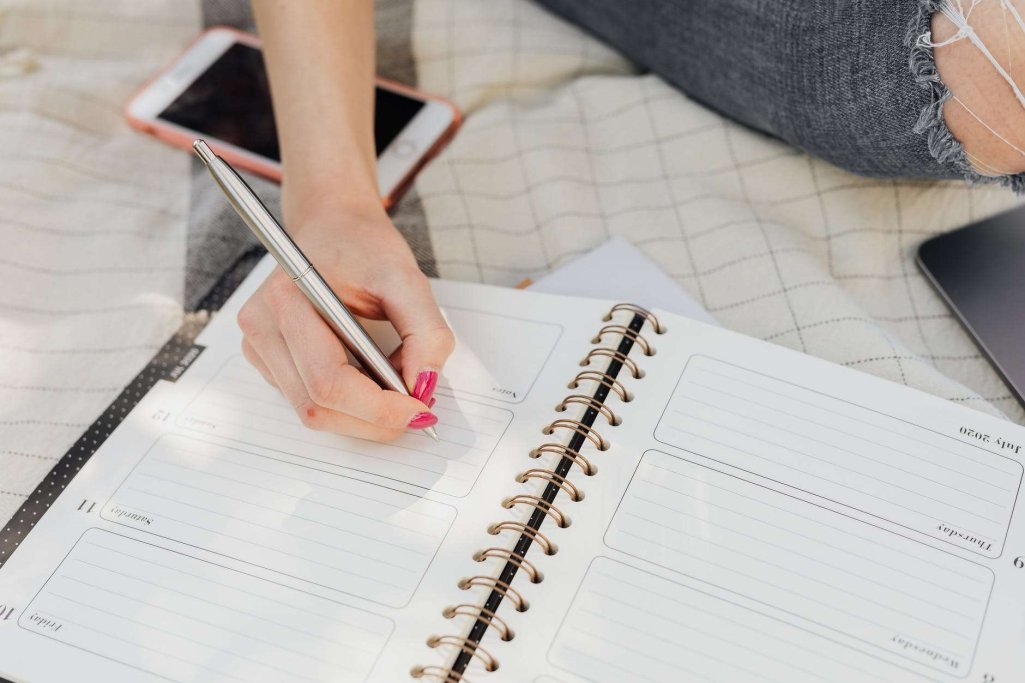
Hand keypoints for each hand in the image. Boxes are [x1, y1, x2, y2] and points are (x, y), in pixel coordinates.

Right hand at [236, 198, 454, 440]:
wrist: (332, 225)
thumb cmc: (363, 246)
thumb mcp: (406, 279)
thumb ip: (425, 332)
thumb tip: (424, 387)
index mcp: (288, 300)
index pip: (329, 382)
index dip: (378, 409)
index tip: (420, 410)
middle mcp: (262, 326)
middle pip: (318, 407)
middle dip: (374, 419)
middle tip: (417, 408)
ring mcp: (258, 345)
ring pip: (312, 412)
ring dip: (362, 415)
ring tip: (396, 388)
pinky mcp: (266, 358)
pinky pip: (307, 400)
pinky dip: (347, 404)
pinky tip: (370, 379)